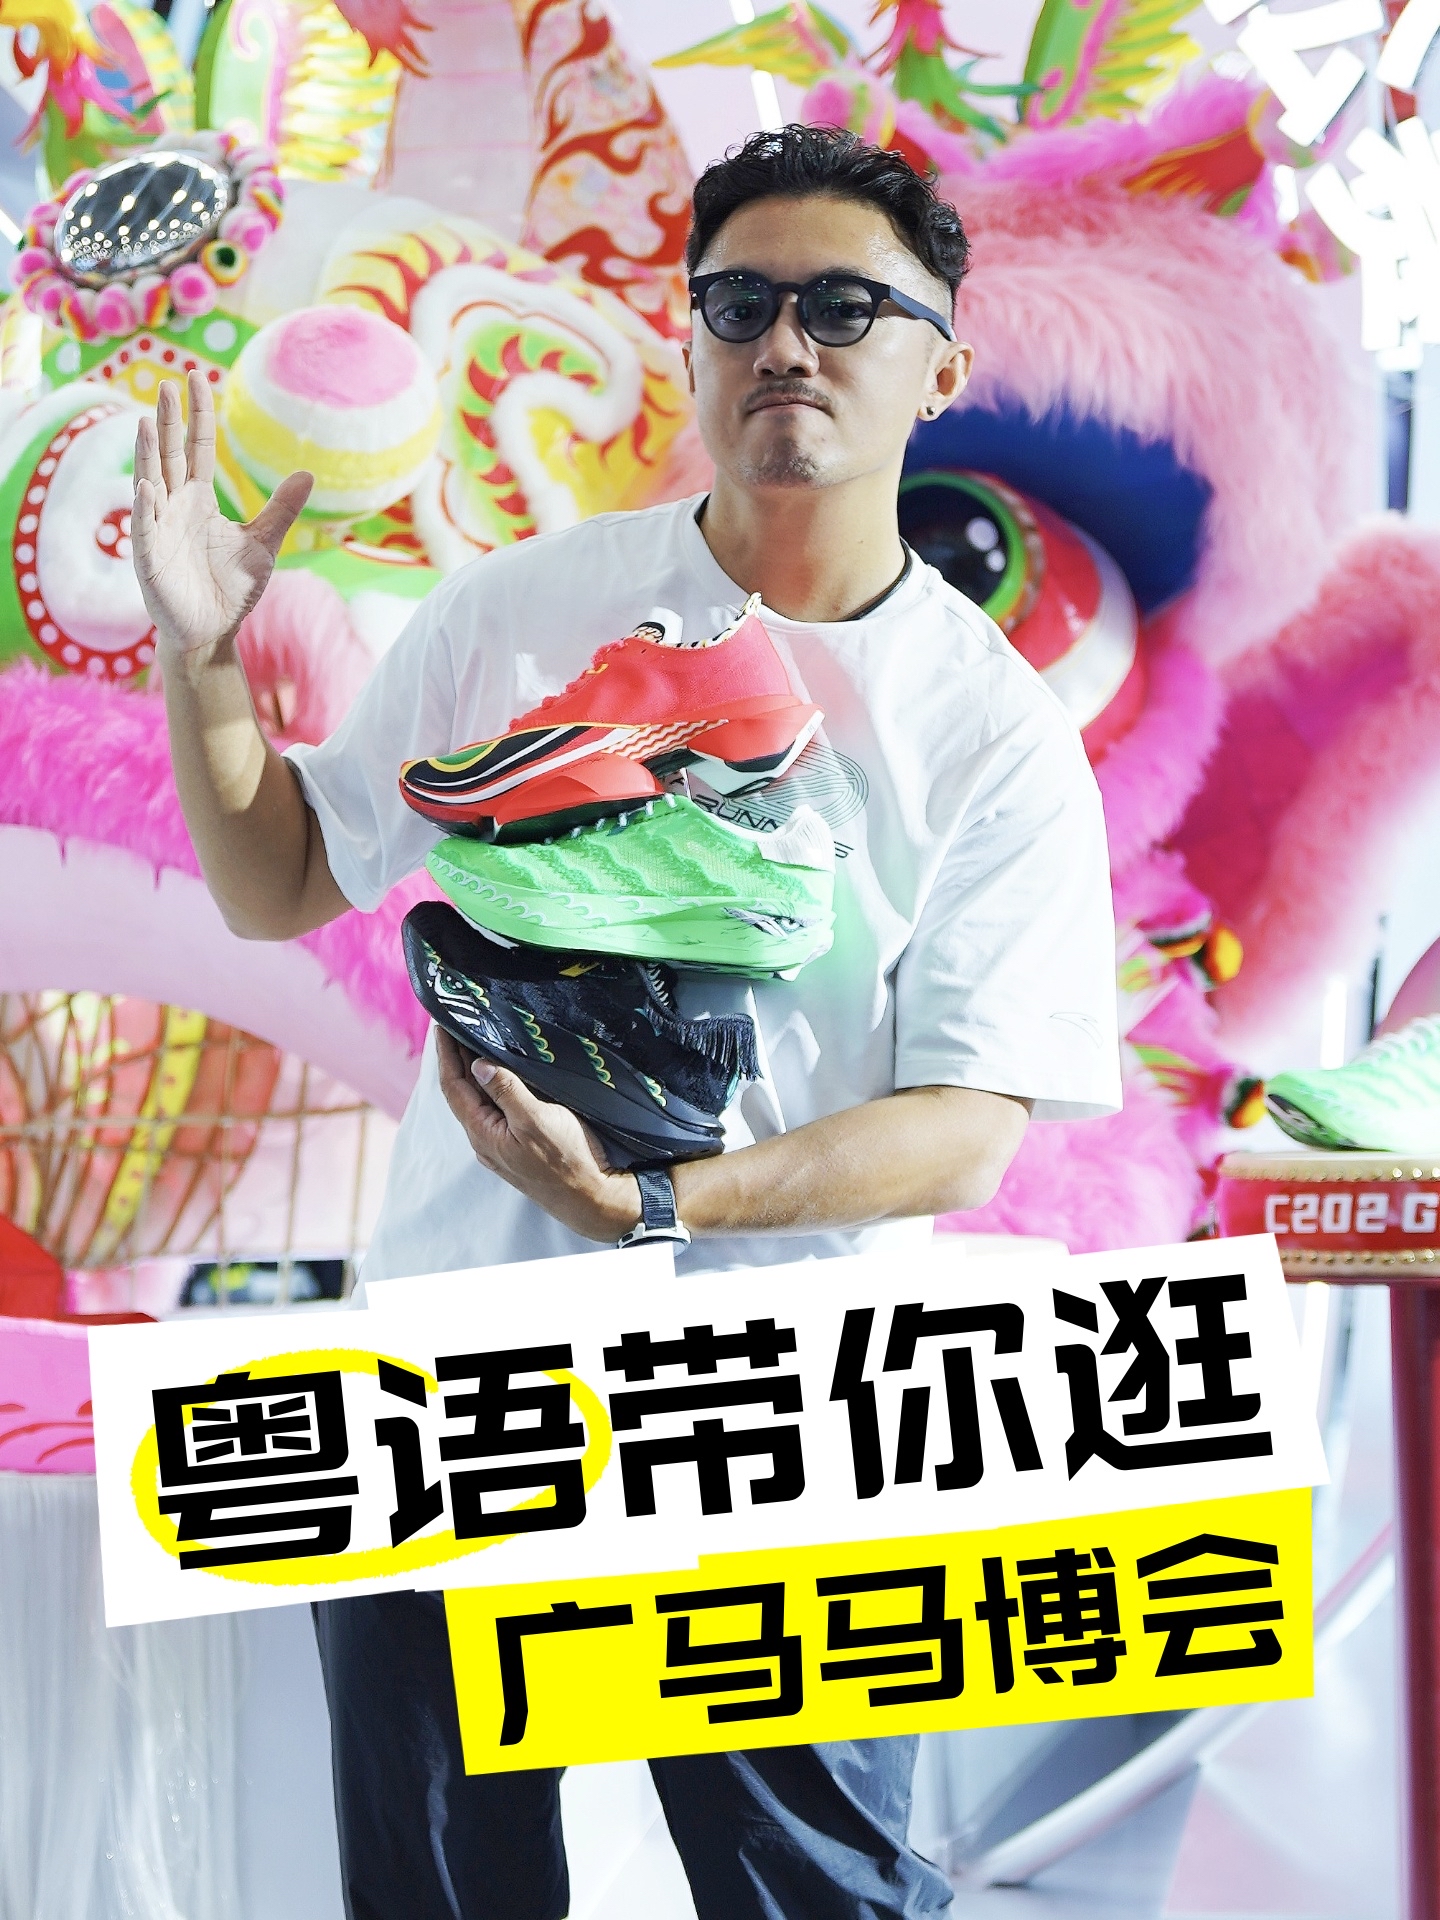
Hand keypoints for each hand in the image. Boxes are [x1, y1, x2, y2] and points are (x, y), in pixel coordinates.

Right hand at [132, 370, 313, 674]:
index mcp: (199, 499)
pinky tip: (146, 487)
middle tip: (167, 384)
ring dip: (147, 454)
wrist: (212, 632)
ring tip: (146, 421)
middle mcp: (175, 506)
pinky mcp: (150, 559)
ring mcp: (159, 529)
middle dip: (168, 422)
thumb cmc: (231, 588)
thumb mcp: (262, 544)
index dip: (198, 416)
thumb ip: (281, 510)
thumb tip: (307, 473)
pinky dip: (145, 509)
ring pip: (152, 483)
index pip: (197, 448)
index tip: (197, 379)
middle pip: (170, 455)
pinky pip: (145, 529)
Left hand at [435, 1029, 641, 1242]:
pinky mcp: (516, 1146)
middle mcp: (484, 1140)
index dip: (446, 1054)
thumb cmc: (567, 1161)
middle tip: (455, 1026)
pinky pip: (493, 1110)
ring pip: (477, 1102)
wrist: (591, 1199)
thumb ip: (506, 1091)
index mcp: (483, 1132)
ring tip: (472, 1042)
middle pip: (462, 1093)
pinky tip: (499, 1075)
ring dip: (472, 1072)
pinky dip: (490, 1086)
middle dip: (455, 1059)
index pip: (454, 1086)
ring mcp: (499, 1145)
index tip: (442, 1025)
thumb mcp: (537, 1120)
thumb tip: (478, 1066)